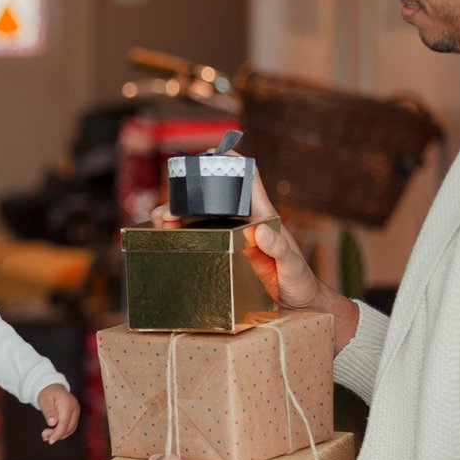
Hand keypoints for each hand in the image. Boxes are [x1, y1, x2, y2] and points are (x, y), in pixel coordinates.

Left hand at [37, 384, 79, 442]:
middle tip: (44, 437)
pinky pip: (69, 426)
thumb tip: (52, 423)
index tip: (50, 440)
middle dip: (57, 435)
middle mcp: (74, 408)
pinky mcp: (74, 415)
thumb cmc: (47, 393)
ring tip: (46, 436)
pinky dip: (61, 431)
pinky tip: (52, 433)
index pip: (64, 423)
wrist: (52, 387)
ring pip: (70, 428)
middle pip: (68, 427)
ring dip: (59, 434)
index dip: (58, 433)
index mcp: (68, 404)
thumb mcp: (44, 401)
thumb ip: (49, 412)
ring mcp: (75, 412)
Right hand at [152, 168, 359, 347]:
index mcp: (262, 216)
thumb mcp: (292, 266)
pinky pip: (196, 240)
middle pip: (212, 197)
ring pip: (198, 217)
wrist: (297, 308)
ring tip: (160, 220)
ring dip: (176, 214)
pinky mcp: (221, 255)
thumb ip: (280, 249)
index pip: (248, 179)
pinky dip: (178, 236)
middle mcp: (242, 222)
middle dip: (188, 192)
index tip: (213, 151)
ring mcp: (229, 238)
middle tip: (168, 204)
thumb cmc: (299, 282)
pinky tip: (163, 239)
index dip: (233, 160)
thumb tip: (261, 230)